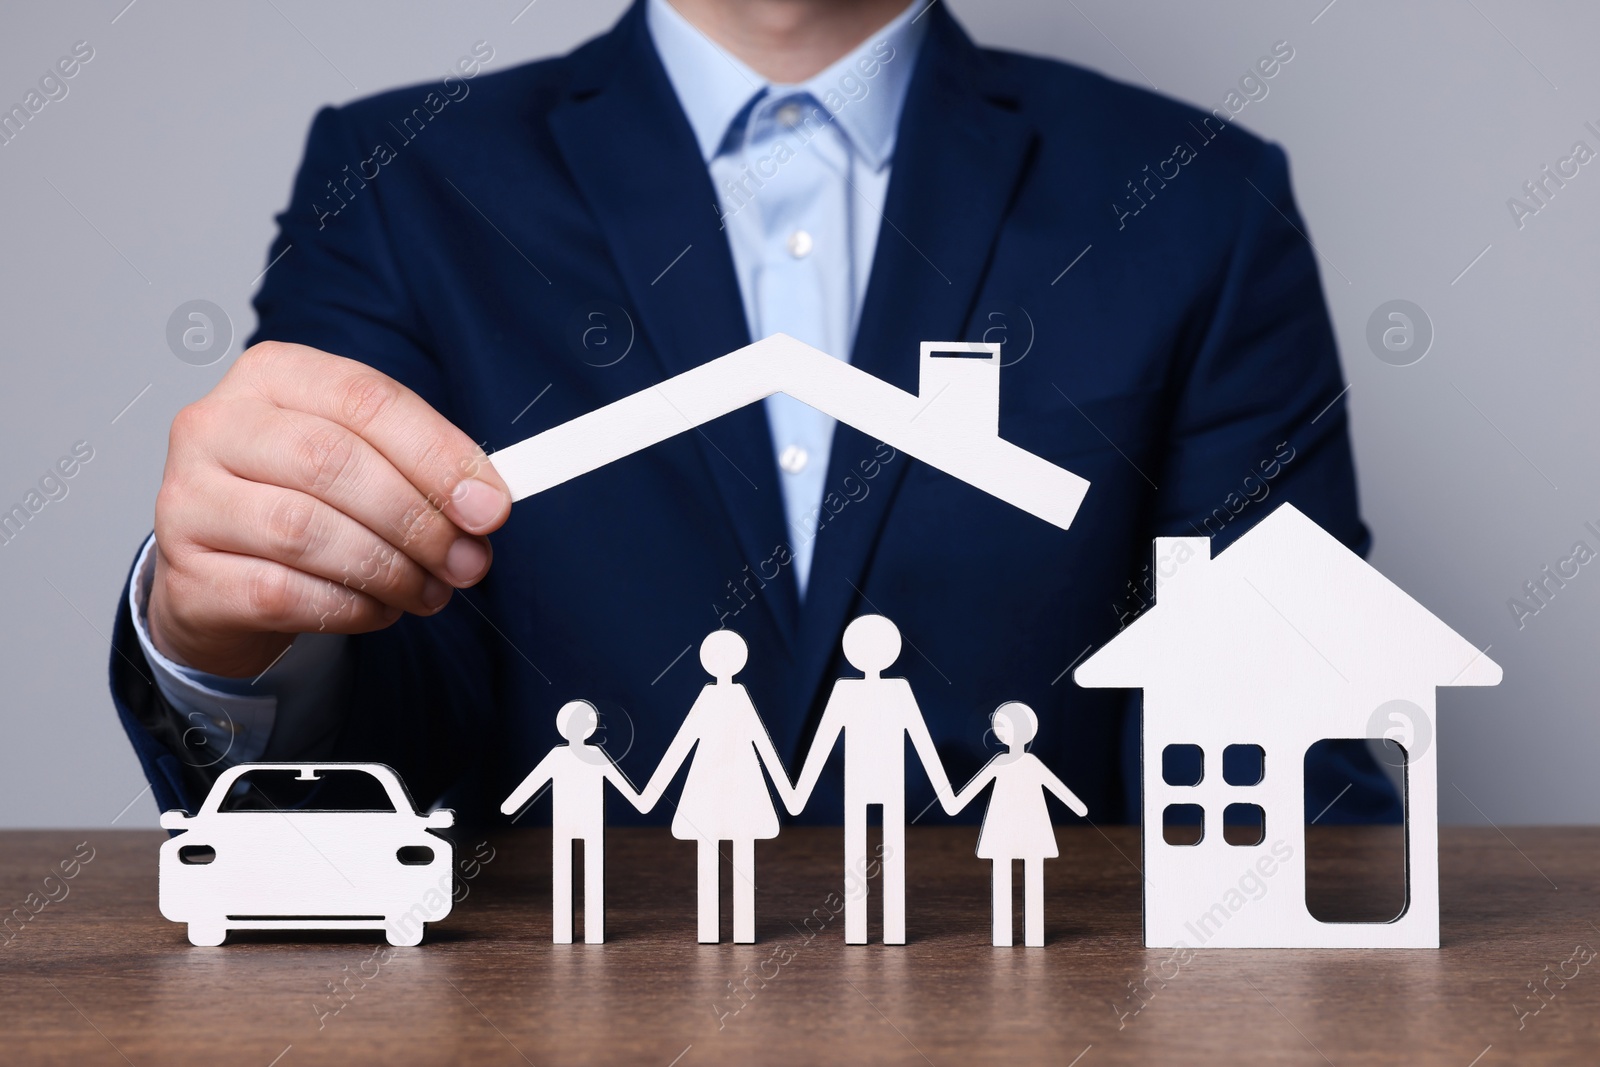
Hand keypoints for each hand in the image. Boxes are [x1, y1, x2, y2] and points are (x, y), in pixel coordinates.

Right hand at [147, 341, 511, 676]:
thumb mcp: (366, 464)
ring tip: (429, 591)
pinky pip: (281, 592)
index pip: (366, 399)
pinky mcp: (186, 573)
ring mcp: (187, 498)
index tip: (491, 508)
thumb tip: (485, 506)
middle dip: (417, 519)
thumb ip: (423, 473)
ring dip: (388, 570)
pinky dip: (349, 607)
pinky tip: (379, 609)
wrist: (225, 577)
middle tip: (467, 562)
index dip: (438, 455)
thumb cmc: (306, 503)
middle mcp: (216, 425)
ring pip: (304, 530)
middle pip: (332, 462)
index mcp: (273, 375)